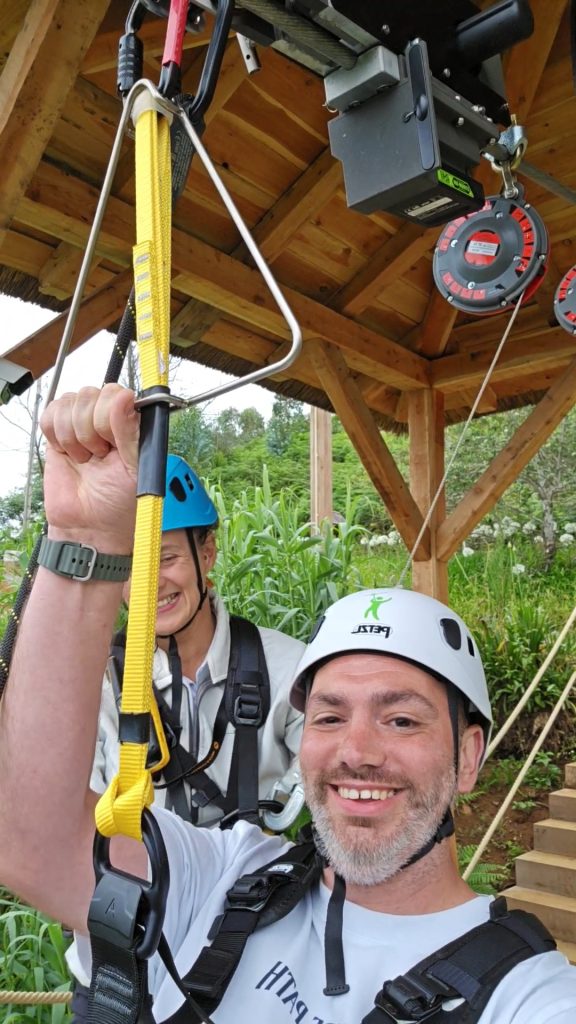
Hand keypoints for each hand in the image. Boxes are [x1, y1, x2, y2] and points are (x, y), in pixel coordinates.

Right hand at [40, 385, 139, 551]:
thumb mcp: (136, 469)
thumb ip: (131, 432)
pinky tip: (69, 454)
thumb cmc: (120, 502)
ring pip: (70, 403)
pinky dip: (57, 437)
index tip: (111, 444)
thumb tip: (125, 398)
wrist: (90, 526)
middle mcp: (108, 418)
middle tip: (99, 455)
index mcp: (132, 424)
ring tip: (86, 459)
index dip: (109, 416)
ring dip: (75, 437)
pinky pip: (50, 414)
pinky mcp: (58, 432)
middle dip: (91, 430)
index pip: (116, 393)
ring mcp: (82, 423)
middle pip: (90, 394)